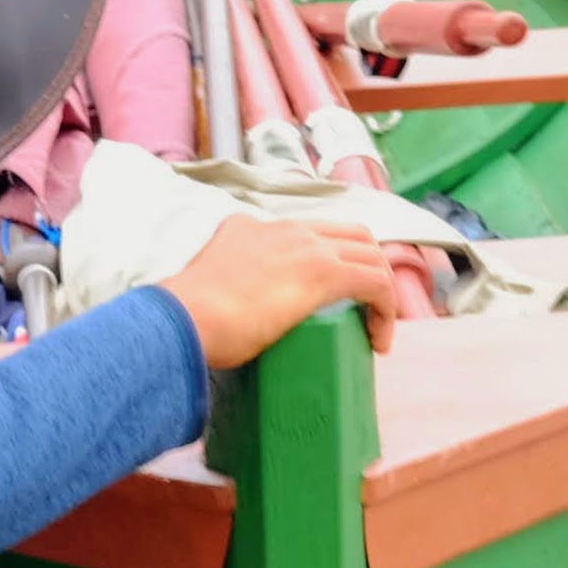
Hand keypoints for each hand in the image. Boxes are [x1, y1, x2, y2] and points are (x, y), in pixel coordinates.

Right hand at [160, 211, 403, 366]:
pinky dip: (385, 309)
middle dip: (366, 267)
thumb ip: (219, 295)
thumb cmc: (183, 320)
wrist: (182, 319)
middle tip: (364, 309)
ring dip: (380, 291)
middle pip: (348, 234)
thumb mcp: (205, 293)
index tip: (325, 299)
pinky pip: (376, 282)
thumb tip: (219, 325)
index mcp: (249, 228)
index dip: (326, 261)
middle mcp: (282, 228)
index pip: (305, 234)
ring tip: (375, 329)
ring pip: (369, 254)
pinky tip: (378, 339)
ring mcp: (305, 246)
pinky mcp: (324, 272)